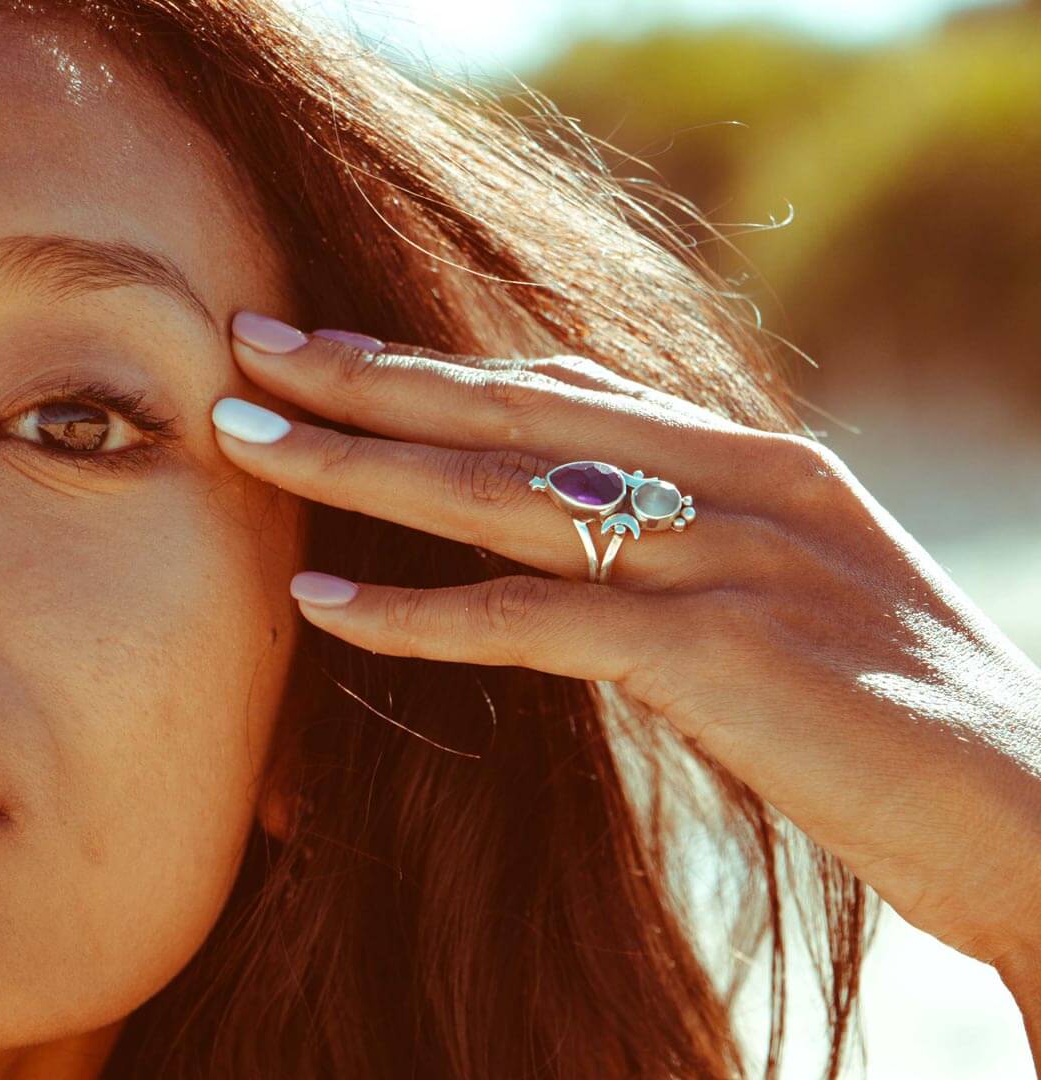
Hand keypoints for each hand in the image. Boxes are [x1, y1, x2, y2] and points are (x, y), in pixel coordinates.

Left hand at [212, 311, 1040, 978]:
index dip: (440, 364)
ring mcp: (729, 559)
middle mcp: (738, 481)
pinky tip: (321, 602)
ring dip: (360, 467)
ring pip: (502, 493)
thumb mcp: (791, 593)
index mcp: (756, 457)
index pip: (565, 386)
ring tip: (242, 440)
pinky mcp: (719, 656)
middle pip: (512, 411)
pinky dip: (420, 614)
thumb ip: (690, 549)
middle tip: (249, 348)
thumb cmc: (903, 711)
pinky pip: (536, 619)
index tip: (336, 349)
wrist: (1032, 808)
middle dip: (367, 378)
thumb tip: (582, 545)